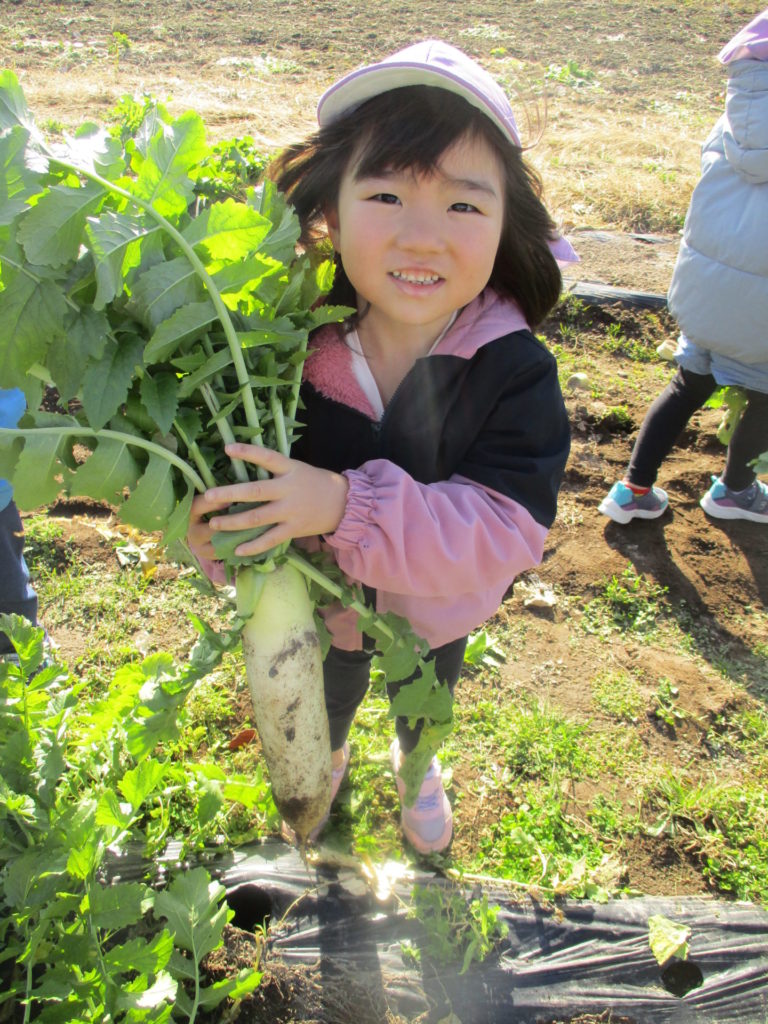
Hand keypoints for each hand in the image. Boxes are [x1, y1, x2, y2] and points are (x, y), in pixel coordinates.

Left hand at [198, 442, 348, 557]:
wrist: (343, 504)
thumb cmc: (314, 483)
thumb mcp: (298, 469)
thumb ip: (275, 470)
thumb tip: (244, 467)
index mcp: (290, 469)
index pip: (267, 457)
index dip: (248, 452)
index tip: (228, 448)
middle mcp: (289, 490)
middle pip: (255, 491)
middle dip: (230, 494)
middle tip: (208, 496)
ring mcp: (291, 511)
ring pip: (257, 518)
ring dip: (233, 522)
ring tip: (214, 524)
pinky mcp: (294, 529)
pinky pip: (270, 540)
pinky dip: (253, 546)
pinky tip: (236, 550)